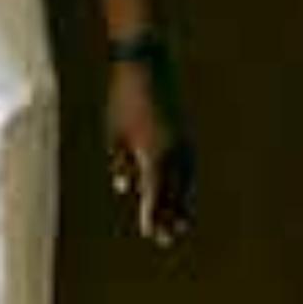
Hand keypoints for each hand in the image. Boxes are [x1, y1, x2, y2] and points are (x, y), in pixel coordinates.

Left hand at [104, 60, 194, 247]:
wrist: (148, 64)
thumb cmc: (124, 97)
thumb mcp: (115, 132)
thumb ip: (121, 162)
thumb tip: (124, 188)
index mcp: (153, 154)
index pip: (153, 194)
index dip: (151, 215)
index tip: (149, 233)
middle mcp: (173, 152)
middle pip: (172, 193)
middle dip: (169, 216)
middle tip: (167, 239)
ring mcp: (182, 142)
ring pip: (184, 182)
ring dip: (182, 203)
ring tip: (182, 224)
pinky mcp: (185, 133)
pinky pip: (188, 168)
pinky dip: (185, 184)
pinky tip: (184, 192)